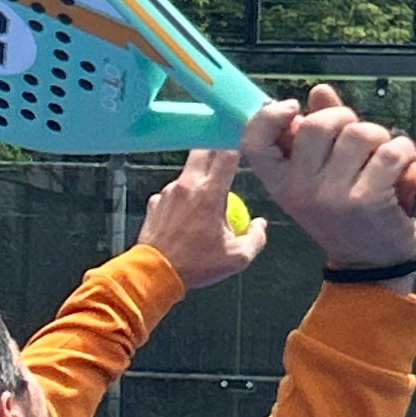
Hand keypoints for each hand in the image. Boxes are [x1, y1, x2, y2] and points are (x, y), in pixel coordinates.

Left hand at [138, 148, 267, 290]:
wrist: (154, 274)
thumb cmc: (196, 266)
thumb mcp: (237, 258)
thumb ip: (256, 238)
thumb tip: (260, 224)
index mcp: (210, 193)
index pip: (227, 154)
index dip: (237, 143)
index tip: (244, 142)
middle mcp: (187, 185)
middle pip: (204, 150)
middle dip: (216, 147)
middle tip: (227, 154)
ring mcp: (167, 191)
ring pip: (188, 172)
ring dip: (200, 178)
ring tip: (207, 203)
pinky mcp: (155, 202)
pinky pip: (173, 192)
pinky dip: (182, 199)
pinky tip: (186, 219)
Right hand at [240, 85, 415, 288]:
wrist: (370, 267)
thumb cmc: (347, 216)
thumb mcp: (324, 177)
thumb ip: (321, 132)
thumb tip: (320, 91)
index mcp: (281, 183)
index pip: (254, 141)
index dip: (269, 115)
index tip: (295, 107)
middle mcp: (300, 189)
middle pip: (318, 124)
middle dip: (348, 120)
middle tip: (360, 141)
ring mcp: (332, 196)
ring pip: (360, 133)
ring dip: (381, 138)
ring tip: (384, 157)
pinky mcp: (366, 199)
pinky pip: (391, 151)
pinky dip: (406, 152)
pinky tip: (406, 168)